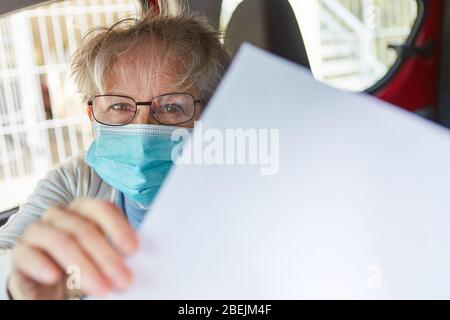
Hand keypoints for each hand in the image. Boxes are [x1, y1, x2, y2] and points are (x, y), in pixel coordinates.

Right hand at [8, 199, 137, 299]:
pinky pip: (28, 254)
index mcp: (83, 209)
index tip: (133, 250)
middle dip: (106, 256)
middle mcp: (59, 215)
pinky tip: (55, 277)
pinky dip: (42, 265)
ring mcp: (37, 231)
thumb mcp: (102, 256)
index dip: (118, 228)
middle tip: (123, 279)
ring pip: (61, 241)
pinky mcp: (20, 252)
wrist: (48, 281)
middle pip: (84, 229)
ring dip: (83, 266)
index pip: (102, 209)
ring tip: (100, 288)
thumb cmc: (82, 263)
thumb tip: (137, 261)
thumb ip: (116, 252)